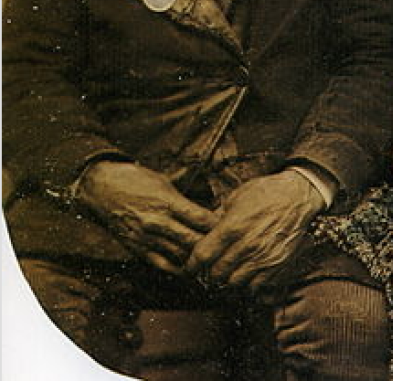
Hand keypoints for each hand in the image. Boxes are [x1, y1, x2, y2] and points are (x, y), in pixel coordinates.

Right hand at [76, 161, 215, 273]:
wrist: (101, 189)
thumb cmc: (136, 181)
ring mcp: (147, 239)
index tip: (231, 225)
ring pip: (180, 256)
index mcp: (168, 202)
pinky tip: (191, 270)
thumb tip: (206, 210)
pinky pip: (163, 265)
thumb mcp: (164, 183)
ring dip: (198, 259)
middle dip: (212, 244)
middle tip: (227, 246)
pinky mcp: (138, 250)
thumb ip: (184, 200)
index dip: (219, 225)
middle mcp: (159, 223)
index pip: (201, 218)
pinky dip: (179, 269)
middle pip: (194, 241)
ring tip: (214, 261)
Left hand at [186, 170, 323, 293]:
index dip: (192, 265)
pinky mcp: (277, 265)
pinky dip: (249, 284)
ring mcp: (263, 258)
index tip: (190, 268)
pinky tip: (248, 273)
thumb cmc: (266, 192)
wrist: (298, 195)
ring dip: (229, 279)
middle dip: (210, 272)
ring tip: (230, 271)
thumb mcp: (236, 197)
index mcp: (232, 227)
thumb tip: (204, 230)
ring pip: (235, 283)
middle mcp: (246, 246)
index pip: (203, 256)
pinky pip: (256, 287)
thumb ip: (218, 216)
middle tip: (212, 268)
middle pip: (217, 274)